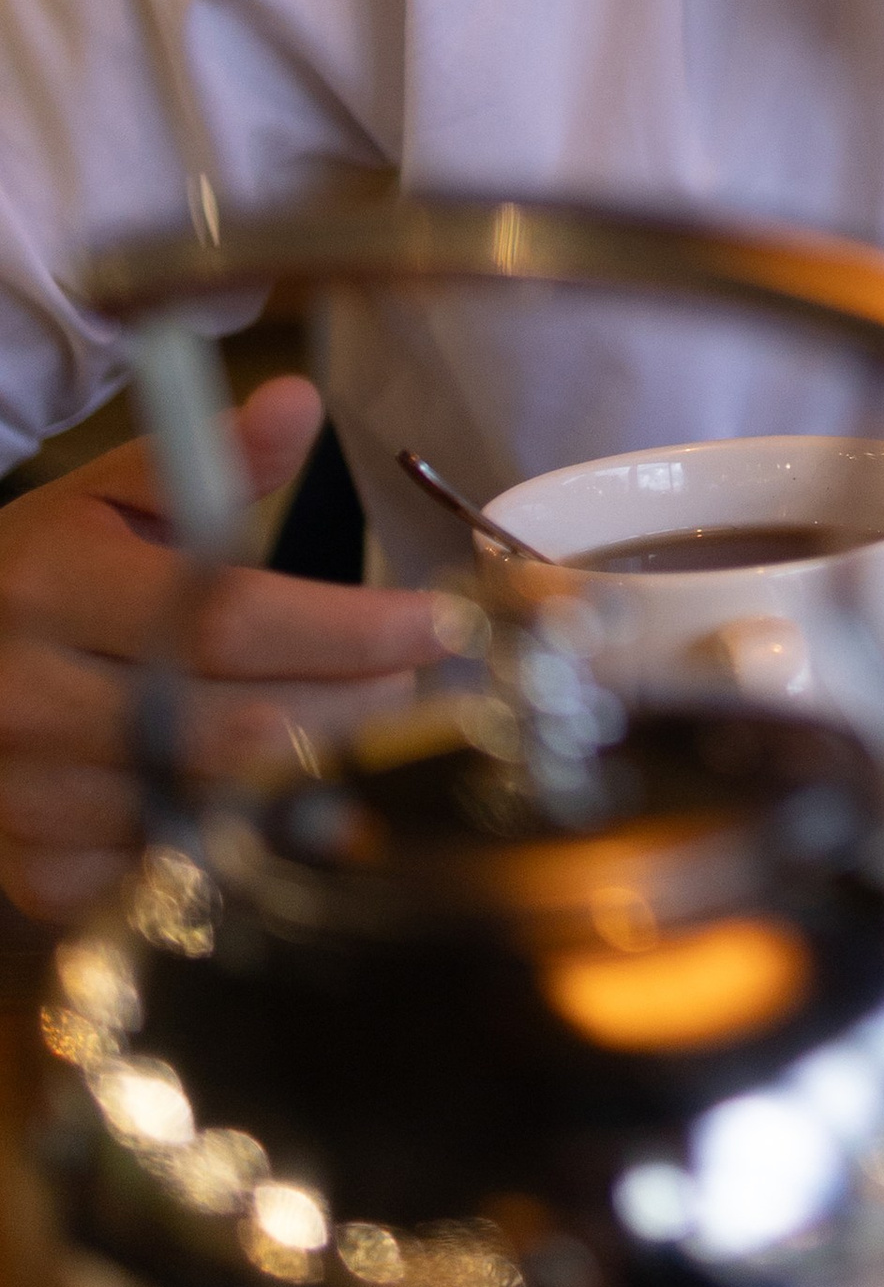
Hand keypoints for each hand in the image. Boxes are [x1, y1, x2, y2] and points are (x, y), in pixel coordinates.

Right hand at [0, 377, 449, 922]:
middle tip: (422, 687)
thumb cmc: (42, 572)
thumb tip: (297, 405)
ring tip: (379, 744)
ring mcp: (25, 797)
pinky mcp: (33, 875)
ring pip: (210, 815)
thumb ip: (209, 459)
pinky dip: (238, 849)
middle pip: (236, 730)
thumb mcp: (108, 498)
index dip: (349, 628)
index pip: (227, 618)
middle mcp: (28, 697)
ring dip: (315, 788)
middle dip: (356, 712)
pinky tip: (284, 808)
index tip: (440, 624)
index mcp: (53, 586)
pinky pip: (164, 881)